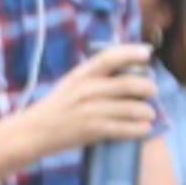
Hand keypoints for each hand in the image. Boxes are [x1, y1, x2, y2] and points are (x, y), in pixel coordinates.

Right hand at [21, 43, 156, 158]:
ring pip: (131, 108)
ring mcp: (89, 111)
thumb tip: (132, 68)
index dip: (131, 53)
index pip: (109, 58)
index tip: (147, 53)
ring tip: (149, 114)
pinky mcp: (92, 130)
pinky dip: (139, 129)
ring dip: (147, 112)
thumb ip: (96, 75)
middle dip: (147, 88)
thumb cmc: (58, 107)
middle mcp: (86, 90)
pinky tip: (143, 129)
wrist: (33, 132)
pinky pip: (125, 128)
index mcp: (81, 75)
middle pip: (128, 84)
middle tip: (152, 92)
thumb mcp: (71, 83)